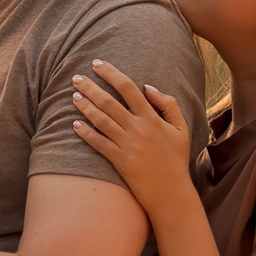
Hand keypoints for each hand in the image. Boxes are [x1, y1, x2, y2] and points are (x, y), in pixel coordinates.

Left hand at [70, 60, 193, 214]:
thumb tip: (147, 87)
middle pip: (109, 102)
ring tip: (74, 95)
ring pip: (101, 120)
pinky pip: (98, 143)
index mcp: (152, 117)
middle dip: (90, 87)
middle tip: (76, 77)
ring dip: (85, 106)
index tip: (97, 64)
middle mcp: (138, 128)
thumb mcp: (181, 127)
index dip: (111, 74)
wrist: (171, 192)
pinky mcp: (119, 161)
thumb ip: (168, 104)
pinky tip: (75, 124)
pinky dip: (85, 133)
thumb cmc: (176, 158)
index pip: (128, 88)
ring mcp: (127, 145)